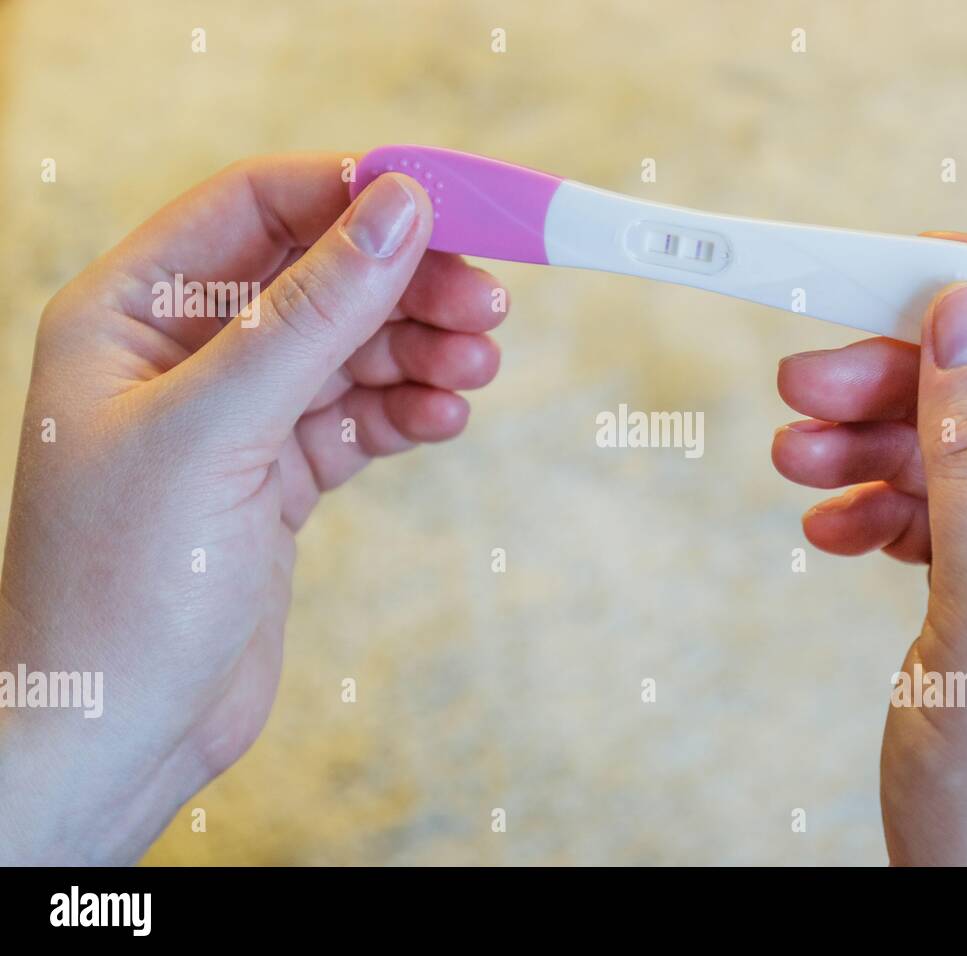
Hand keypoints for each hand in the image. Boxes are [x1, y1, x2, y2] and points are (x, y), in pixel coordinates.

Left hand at [0, 154, 505, 862]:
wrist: (117, 738)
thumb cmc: (123, 585)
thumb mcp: (218, 430)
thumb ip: (314, 314)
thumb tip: (401, 209)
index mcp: (129, 315)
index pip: (251, 208)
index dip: (348, 194)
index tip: (445, 203)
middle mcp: (181, 357)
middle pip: (317, 280)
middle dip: (404, 286)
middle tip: (488, 306)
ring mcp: (234, 421)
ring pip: (348, 353)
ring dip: (418, 353)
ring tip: (475, 372)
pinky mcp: (276, 480)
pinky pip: (357, 420)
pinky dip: (404, 414)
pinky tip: (442, 421)